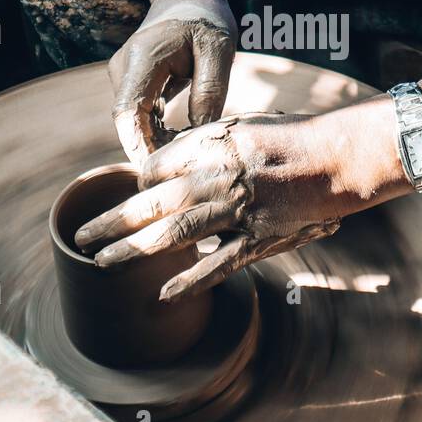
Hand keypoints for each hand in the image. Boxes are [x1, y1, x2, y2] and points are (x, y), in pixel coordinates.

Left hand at [74, 111, 353, 300]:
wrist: (340, 157)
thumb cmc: (292, 137)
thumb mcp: (241, 126)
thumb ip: (204, 145)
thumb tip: (167, 166)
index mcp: (211, 145)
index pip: (155, 169)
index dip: (139, 182)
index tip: (133, 193)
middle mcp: (217, 177)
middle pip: (150, 202)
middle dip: (112, 220)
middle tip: (82, 234)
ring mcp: (237, 211)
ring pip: (172, 235)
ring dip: (132, 250)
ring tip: (102, 262)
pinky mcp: (259, 238)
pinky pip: (217, 265)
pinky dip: (189, 281)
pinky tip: (163, 295)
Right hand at [109, 0, 236, 167]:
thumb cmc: (206, 19)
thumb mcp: (219, 48)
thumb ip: (210, 89)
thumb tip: (198, 133)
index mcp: (142, 57)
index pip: (128, 111)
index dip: (138, 145)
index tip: (156, 170)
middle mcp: (124, 68)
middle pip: (128, 121)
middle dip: (149, 150)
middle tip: (183, 172)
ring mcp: (124, 76)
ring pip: (133, 121)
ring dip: (155, 142)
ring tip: (187, 158)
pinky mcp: (133, 83)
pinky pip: (140, 115)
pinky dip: (158, 131)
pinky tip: (181, 141)